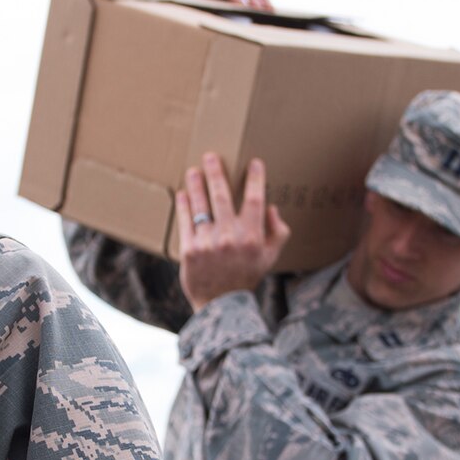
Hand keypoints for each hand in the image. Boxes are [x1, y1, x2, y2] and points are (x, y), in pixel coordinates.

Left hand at [176, 153, 290, 309]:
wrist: (221, 304)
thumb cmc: (247, 276)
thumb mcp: (270, 256)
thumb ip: (277, 232)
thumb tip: (270, 207)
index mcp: (252, 236)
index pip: (255, 200)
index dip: (255, 179)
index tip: (254, 162)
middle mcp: (230, 237)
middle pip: (222, 196)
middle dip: (216, 173)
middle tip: (211, 155)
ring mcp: (208, 243)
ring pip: (201, 206)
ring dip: (196, 185)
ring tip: (193, 170)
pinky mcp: (189, 250)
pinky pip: (185, 222)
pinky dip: (183, 206)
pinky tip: (182, 194)